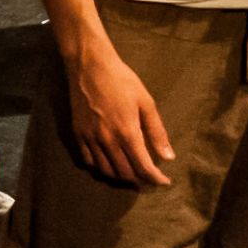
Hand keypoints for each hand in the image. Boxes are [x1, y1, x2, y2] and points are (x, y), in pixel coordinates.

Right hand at [63, 44, 174, 187]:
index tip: (164, 182)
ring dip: (121, 177)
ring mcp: (90, 138)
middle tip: (149, 178)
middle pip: (125, 173)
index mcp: (127, 132)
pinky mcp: (78, 134)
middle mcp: (107, 140)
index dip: (155, 179)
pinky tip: (109, 164)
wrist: (89, 66)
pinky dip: (101, 168)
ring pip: (106, 171)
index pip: (143, 167)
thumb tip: (169, 157)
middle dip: (140, 180)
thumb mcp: (146, 102)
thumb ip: (157, 132)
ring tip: (131, 174)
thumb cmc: (122, 80)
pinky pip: (89, 161)